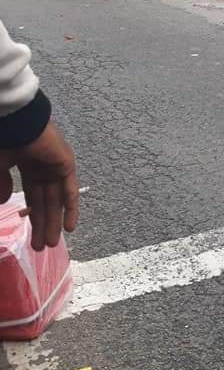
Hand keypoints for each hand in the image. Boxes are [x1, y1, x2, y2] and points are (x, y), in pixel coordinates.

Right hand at [0, 122, 78, 250]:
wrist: (17, 122)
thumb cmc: (5, 140)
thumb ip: (1, 184)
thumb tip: (5, 203)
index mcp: (26, 164)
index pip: (32, 195)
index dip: (31, 215)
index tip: (28, 235)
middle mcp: (43, 166)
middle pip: (45, 202)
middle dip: (43, 224)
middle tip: (41, 246)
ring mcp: (56, 165)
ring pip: (56, 200)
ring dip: (55, 222)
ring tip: (52, 243)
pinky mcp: (66, 164)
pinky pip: (70, 191)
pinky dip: (71, 208)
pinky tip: (69, 227)